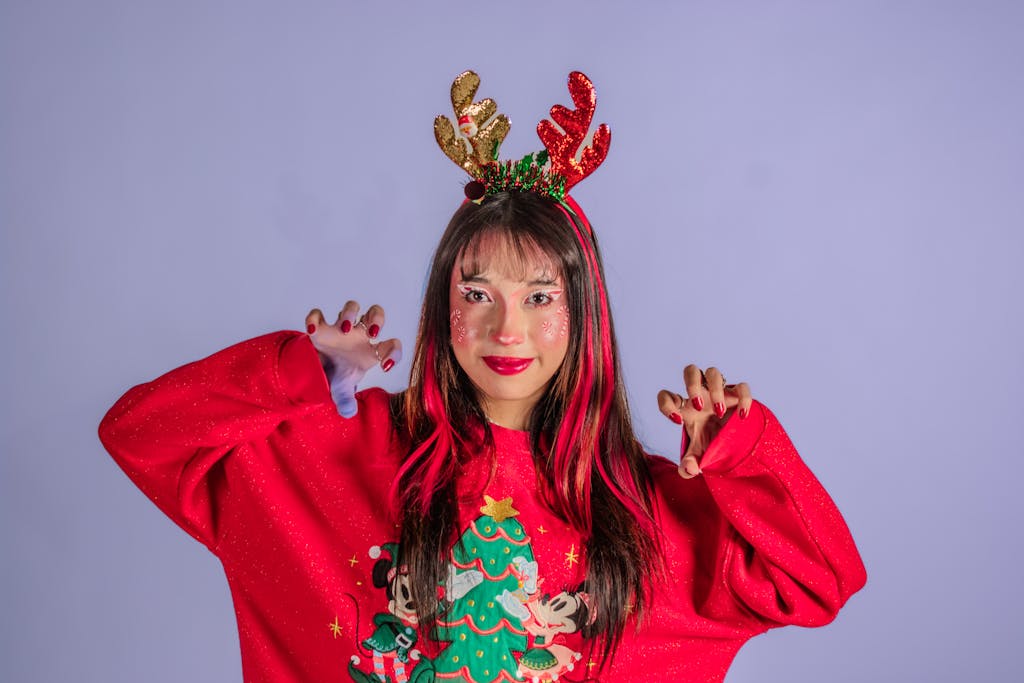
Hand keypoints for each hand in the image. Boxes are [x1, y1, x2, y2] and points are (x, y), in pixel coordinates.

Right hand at [305, 301, 401, 417]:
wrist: (315, 371)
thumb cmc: (337, 376)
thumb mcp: (342, 390)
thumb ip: (346, 400)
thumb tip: (348, 412)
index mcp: (371, 351)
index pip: (391, 345)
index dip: (394, 352)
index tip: (385, 366)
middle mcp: (358, 335)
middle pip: (376, 314)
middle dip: (376, 319)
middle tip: (372, 333)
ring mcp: (339, 328)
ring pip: (351, 307)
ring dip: (350, 314)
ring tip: (345, 329)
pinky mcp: (319, 327)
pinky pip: (318, 314)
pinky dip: (315, 318)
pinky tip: (313, 330)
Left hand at [657, 365, 752, 478]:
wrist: (733, 443)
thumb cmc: (709, 443)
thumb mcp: (698, 455)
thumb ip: (689, 465)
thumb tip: (688, 470)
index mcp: (685, 407)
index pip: (666, 396)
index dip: (666, 405)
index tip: (677, 421)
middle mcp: (700, 395)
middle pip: (690, 370)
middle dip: (691, 385)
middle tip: (699, 407)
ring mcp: (719, 393)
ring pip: (713, 372)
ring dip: (715, 389)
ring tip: (719, 413)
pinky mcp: (738, 396)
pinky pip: (742, 386)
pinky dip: (743, 398)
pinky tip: (741, 417)